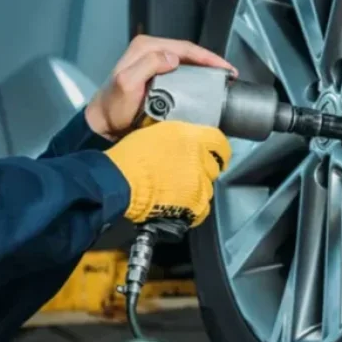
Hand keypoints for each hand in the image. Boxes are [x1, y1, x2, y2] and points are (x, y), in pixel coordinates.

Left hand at [84, 35, 236, 140]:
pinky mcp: (156, 75)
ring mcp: (153, 62)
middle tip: (229, 74)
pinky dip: (196, 75)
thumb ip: (147, 65)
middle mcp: (149, 50)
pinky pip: (181, 71)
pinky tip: (206, 83)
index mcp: (145, 47)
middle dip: (210, 61)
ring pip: (186, 61)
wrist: (103, 124)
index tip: (225, 68)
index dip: (207, 57)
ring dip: (205, 68)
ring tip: (222, 79)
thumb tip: (173, 57)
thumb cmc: (114, 107)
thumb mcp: (127, 83)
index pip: (184, 47)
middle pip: (188, 52)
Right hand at [103, 120, 231, 227]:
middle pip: (213, 166)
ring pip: (208, 187)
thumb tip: (184, 144)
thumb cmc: (132, 156)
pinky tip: (181, 205)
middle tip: (186, 173)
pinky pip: (202, 208)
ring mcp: (200, 184)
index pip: (219, 141)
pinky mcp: (195, 205)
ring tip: (179, 191)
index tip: (216, 154)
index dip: (218, 149)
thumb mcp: (157, 133)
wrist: (122, 182)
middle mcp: (201, 159)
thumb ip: (178, 138)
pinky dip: (194, 208)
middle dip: (203, 169)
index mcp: (192, 137)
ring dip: (197, 188)